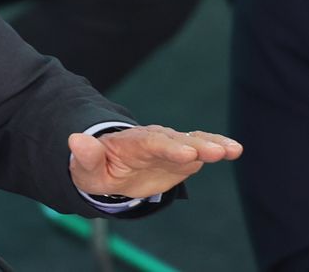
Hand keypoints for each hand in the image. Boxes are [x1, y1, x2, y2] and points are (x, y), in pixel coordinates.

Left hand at [68, 125, 242, 199]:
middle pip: (174, 141)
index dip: (168, 148)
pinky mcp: (182, 155)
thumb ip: (84, 156)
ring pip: (192, 142)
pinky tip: (234, 150)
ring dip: (211, 145)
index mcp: (130, 144)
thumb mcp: (85, 169)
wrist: (108, 167)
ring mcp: (170, 146)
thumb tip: (75, 139)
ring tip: (232, 150)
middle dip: (193, 146)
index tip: (187, 154)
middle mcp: (153, 140)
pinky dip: (217, 147)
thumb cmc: (96, 169)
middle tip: (214, 152)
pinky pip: (202, 149)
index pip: (150, 143)